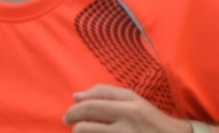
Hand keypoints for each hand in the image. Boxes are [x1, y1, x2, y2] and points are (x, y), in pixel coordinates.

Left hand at [63, 85, 190, 131]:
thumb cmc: (149, 120)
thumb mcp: (134, 101)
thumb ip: (106, 94)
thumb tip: (76, 95)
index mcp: (129, 107)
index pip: (92, 105)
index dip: (74, 110)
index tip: (69, 114)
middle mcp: (126, 125)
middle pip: (84, 125)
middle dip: (72, 122)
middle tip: (69, 123)